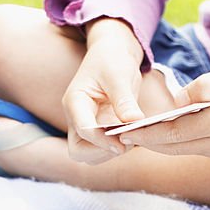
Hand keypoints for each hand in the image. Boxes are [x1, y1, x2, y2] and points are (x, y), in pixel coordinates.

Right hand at [62, 18, 145, 163]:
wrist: (112, 54)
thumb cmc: (112, 59)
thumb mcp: (119, 74)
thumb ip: (124, 99)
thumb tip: (134, 121)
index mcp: (75, 101)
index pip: (82, 129)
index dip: (101, 140)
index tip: (123, 144)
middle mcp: (76, 118)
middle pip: (79, 151)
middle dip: (102, 152)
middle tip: (127, 143)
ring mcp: (86, 126)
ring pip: (91, 155)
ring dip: (111, 153)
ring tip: (134, 137)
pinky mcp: (99, 131)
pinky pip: (104, 149)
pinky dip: (118, 148)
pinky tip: (134, 136)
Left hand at [117, 59, 209, 158]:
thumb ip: (206, 85)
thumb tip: (178, 99)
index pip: (176, 131)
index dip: (147, 132)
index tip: (123, 131)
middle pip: (175, 147)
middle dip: (146, 142)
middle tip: (117, 137)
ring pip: (183, 151)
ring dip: (158, 145)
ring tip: (131, 137)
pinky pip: (194, 149)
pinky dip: (174, 144)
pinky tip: (158, 135)